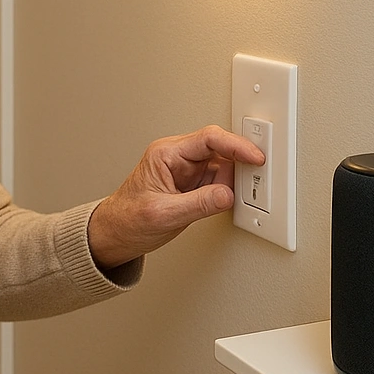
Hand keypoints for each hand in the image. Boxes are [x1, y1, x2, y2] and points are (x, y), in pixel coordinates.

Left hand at [87, 125, 265, 269]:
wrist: (114, 235)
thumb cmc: (127, 219)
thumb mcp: (163, 214)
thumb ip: (198, 204)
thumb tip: (227, 195)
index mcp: (166, 153)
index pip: (208, 139)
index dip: (236, 145)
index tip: (255, 156)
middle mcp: (178, 157)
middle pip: (219, 148)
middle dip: (240, 161)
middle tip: (259, 173)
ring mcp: (186, 171)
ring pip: (222, 165)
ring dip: (235, 179)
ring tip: (245, 193)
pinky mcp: (192, 186)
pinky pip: (218, 181)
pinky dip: (229, 189)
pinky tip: (234, 199)